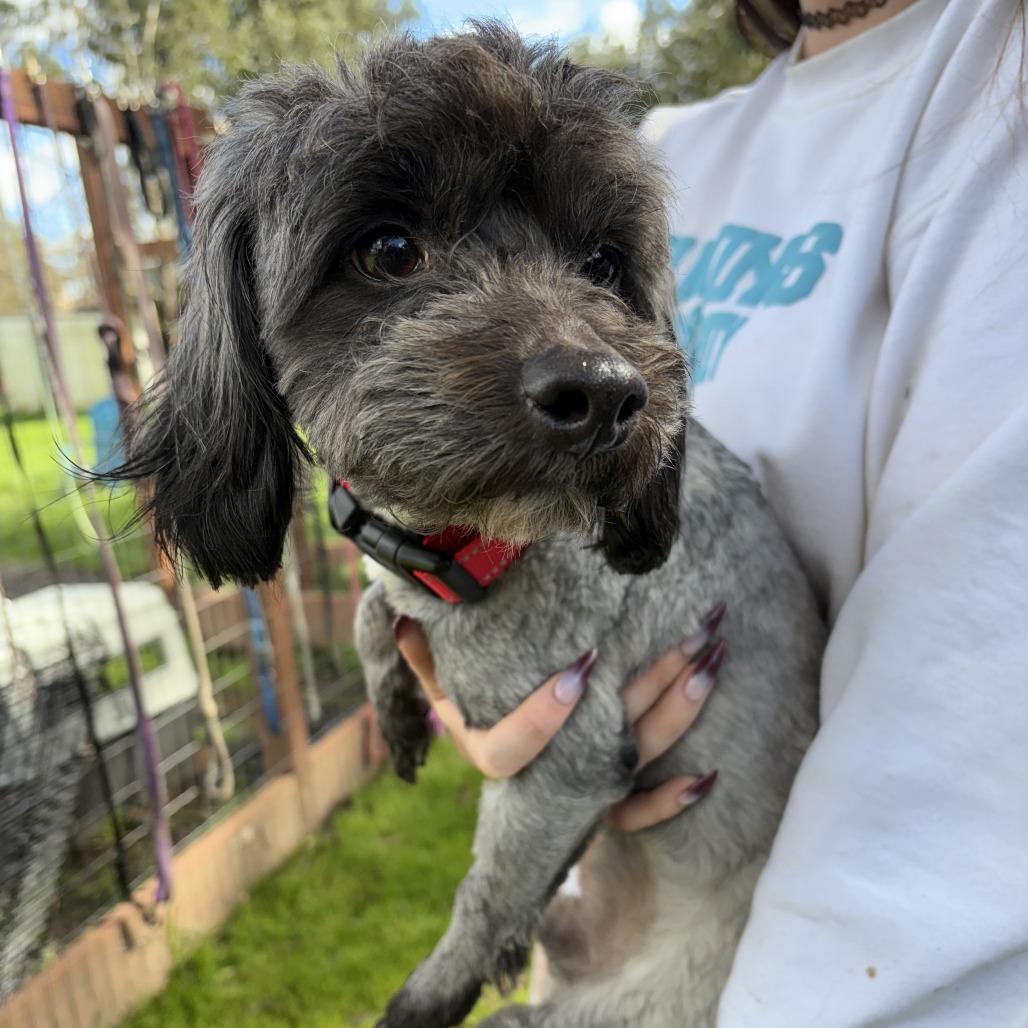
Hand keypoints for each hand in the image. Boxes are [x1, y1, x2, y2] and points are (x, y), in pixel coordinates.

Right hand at [392, 602, 726, 830]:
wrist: (504, 786)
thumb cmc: (475, 719)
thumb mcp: (445, 692)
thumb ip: (428, 658)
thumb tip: (408, 615)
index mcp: (496, 754)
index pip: (518, 746)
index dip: (547, 715)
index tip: (582, 663)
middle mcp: (547, 773)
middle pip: (607, 734)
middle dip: (656, 681)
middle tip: (696, 634)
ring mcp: (583, 788)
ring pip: (639, 753)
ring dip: (681, 709)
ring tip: (712, 659)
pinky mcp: (607, 802)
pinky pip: (640, 815)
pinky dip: (669, 802)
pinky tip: (706, 777)